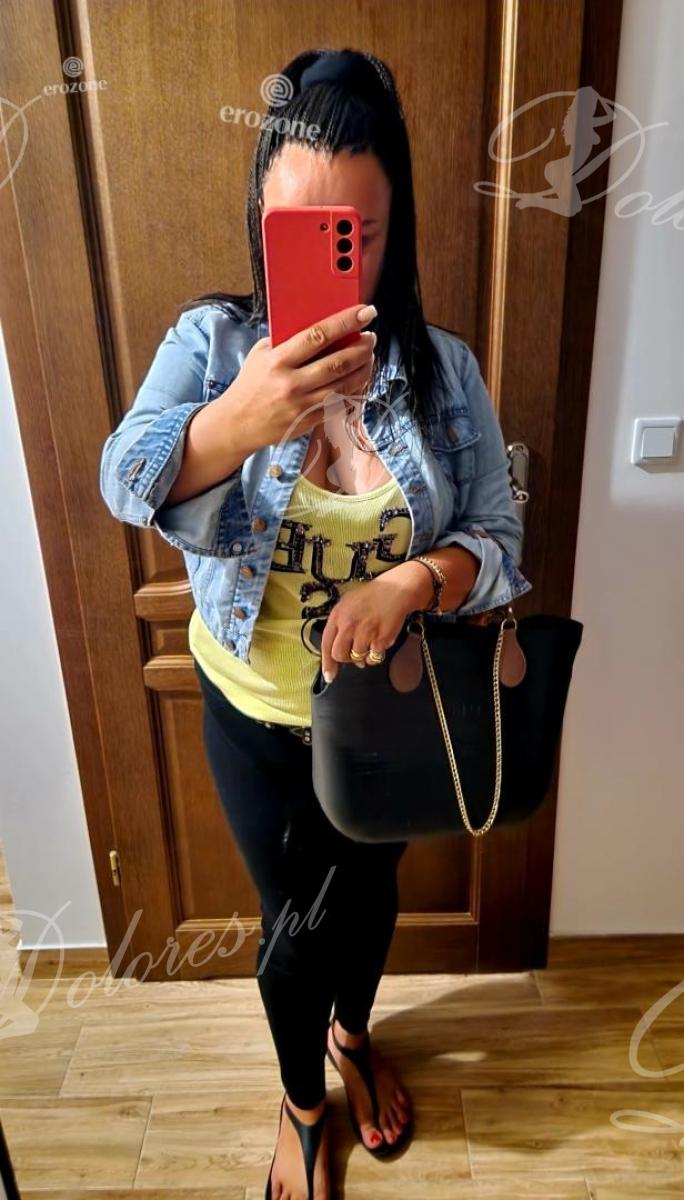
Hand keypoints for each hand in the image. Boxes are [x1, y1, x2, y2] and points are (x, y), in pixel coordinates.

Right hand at [222, 303, 377, 454]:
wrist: (237, 423)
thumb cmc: (250, 385)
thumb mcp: (260, 354)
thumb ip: (286, 340)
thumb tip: (319, 326)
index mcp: (278, 361)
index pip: (318, 335)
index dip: (345, 322)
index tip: (364, 313)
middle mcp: (292, 383)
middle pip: (338, 362)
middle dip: (362, 347)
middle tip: (370, 338)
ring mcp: (302, 405)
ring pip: (344, 384)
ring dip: (363, 368)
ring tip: (369, 356)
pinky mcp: (309, 421)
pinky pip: (339, 404)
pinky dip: (354, 389)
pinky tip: (359, 378)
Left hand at [320, 561, 433, 682]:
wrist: (395, 590)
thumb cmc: (372, 596)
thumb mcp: (347, 603)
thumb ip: (339, 623)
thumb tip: (334, 646)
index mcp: (338, 615)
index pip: (326, 644)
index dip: (327, 663)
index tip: (329, 675)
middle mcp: (349, 625)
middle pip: (339, 655)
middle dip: (346, 659)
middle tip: (352, 654)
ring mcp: (365, 633)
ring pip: (357, 658)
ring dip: (362, 656)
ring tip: (368, 644)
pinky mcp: (380, 639)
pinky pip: (374, 657)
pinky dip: (375, 654)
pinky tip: (378, 643)